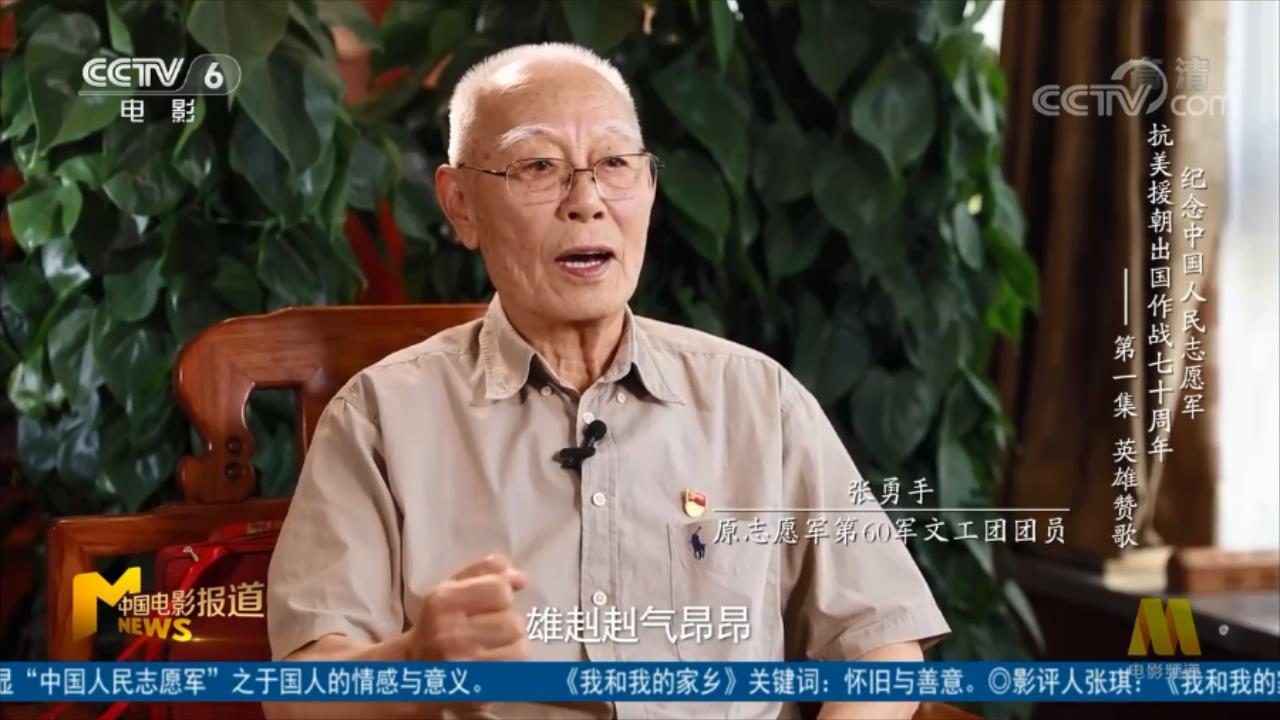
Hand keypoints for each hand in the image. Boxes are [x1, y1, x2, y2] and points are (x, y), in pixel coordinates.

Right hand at [407, 553, 529, 661]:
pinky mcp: (474, 690)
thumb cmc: (438, 623)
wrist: (412, 671)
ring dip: (512, 648)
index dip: (503, 596)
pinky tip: (493, 666)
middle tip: (489, 632)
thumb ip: (486, 572)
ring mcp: (462, 665)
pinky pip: (514, 672)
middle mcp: (450, 633)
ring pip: (519, 648)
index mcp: (442, 601)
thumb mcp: (451, 588)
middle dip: (508, 624)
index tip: (491, 606)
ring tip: (492, 649)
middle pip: (513, 621)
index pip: (500, 590)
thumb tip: (520, 579)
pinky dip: (510, 668)